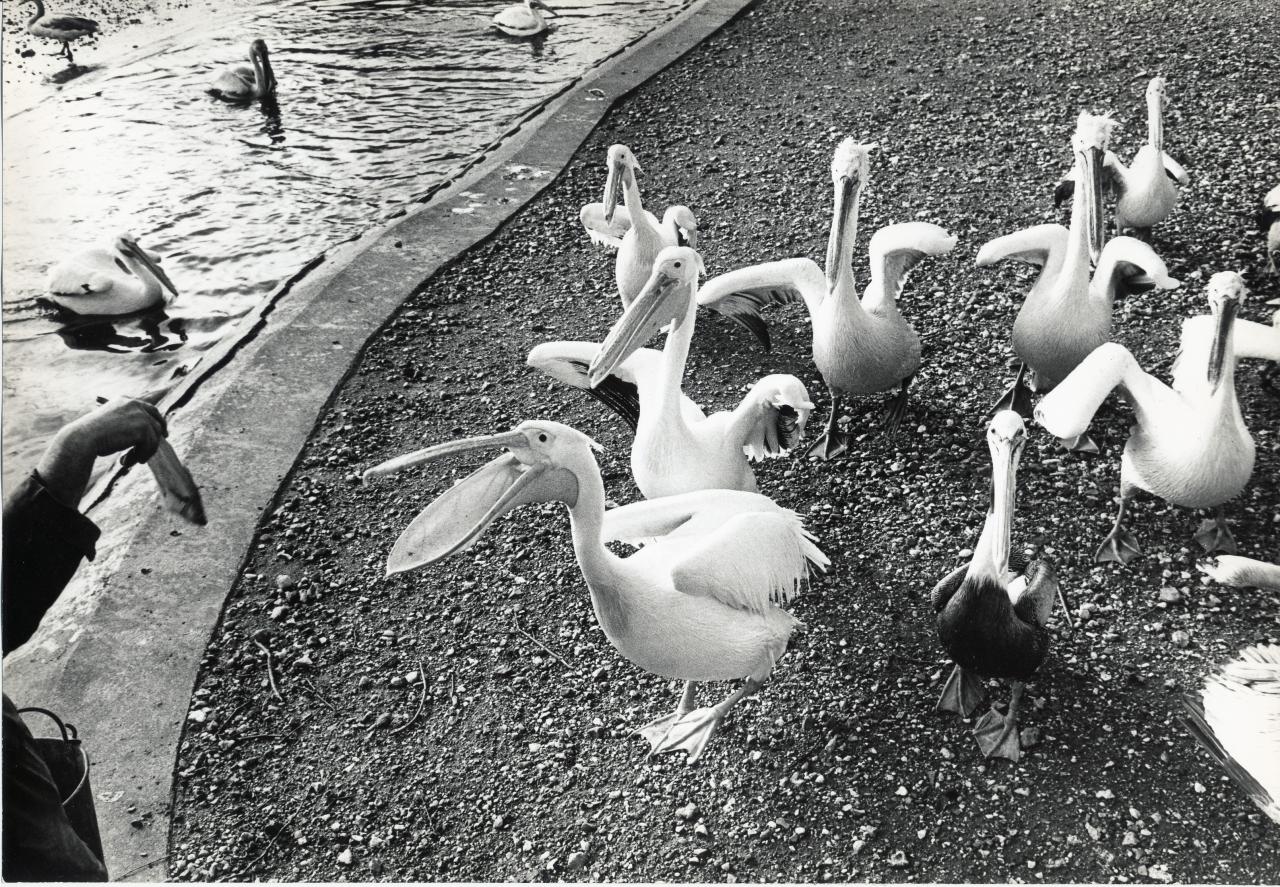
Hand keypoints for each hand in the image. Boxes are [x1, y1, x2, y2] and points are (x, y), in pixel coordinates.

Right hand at [36, 398, 167, 506]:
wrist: (83, 439)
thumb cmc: (91, 437)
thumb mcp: (110, 426)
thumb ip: (127, 426)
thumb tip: (144, 435)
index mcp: (124, 401)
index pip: (149, 408)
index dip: (158, 419)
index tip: (163, 430)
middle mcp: (134, 404)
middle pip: (156, 419)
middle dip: (160, 433)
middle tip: (163, 442)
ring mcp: (140, 414)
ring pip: (155, 436)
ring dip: (145, 451)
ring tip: (130, 460)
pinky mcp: (143, 427)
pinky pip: (151, 445)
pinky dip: (142, 455)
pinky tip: (127, 461)